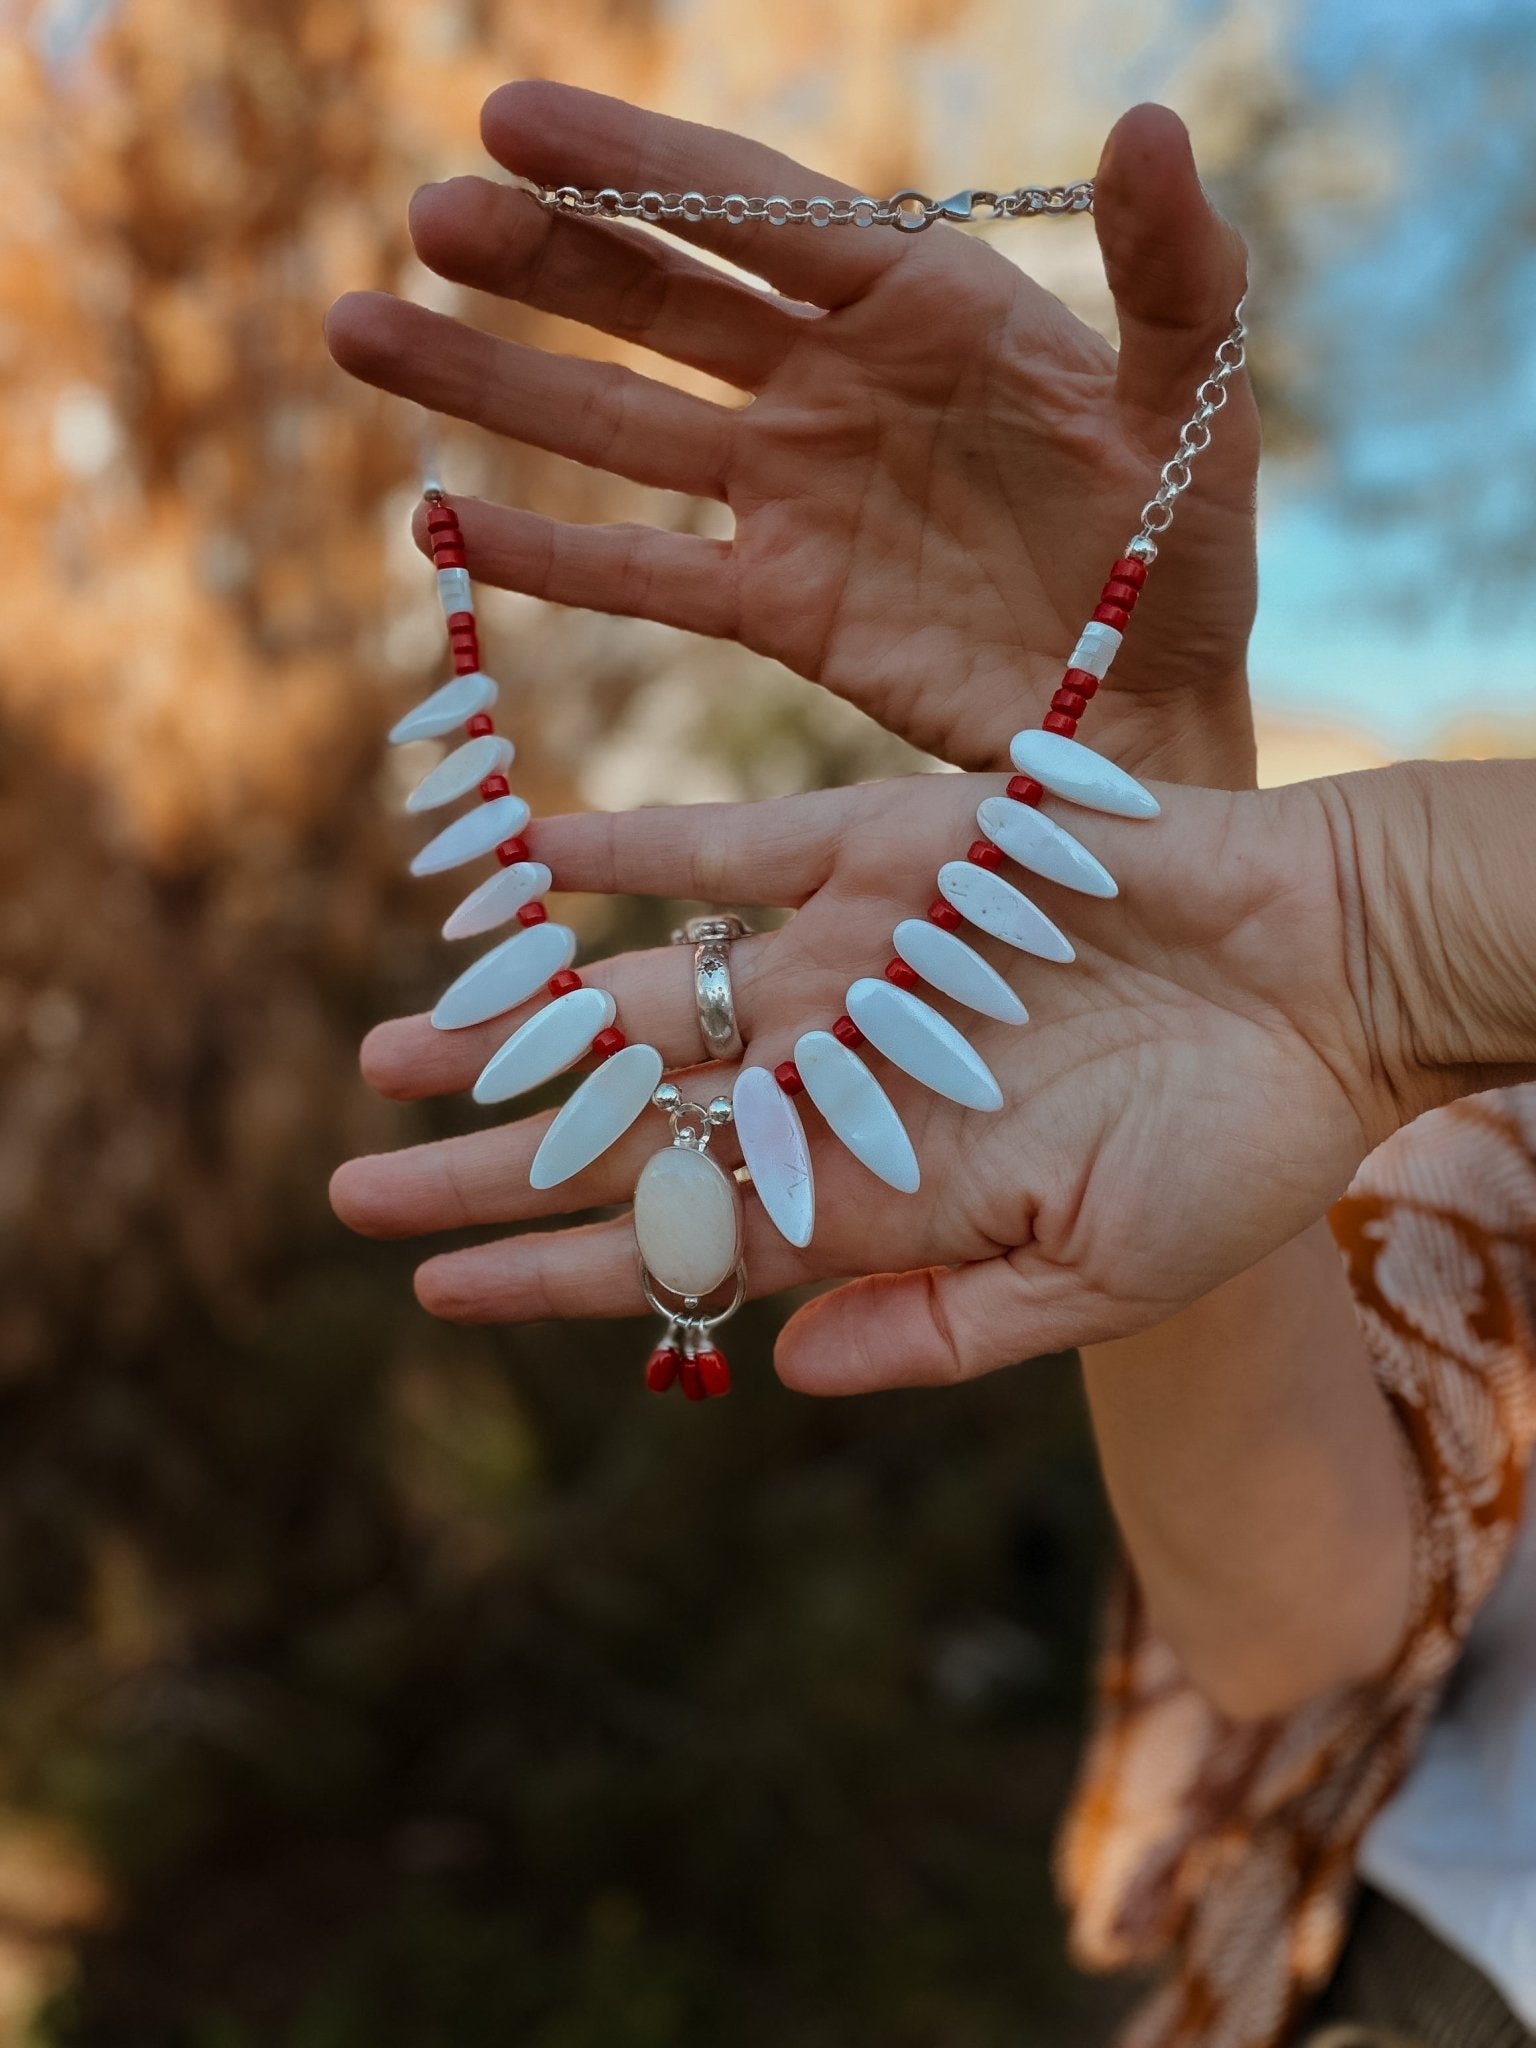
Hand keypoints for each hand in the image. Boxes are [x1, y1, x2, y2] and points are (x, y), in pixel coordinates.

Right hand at [326, 84, 1257, 783]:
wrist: (1147, 710)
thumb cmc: (1184, 548)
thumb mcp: (1196, 402)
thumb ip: (1172, 270)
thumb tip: (1150, 120)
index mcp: (925, 304)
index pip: (757, 212)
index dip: (637, 167)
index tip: (511, 116)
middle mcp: (834, 384)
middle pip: (659, 305)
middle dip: (541, 261)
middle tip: (422, 223)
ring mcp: (792, 496)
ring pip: (617, 427)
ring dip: (495, 386)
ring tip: (362, 334)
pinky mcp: (776, 605)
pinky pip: (642, 574)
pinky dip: (545, 558)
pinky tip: (446, 529)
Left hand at [330, 767, 1428, 1391]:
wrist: (1338, 978)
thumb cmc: (1246, 1147)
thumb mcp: (1104, 1283)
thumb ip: (942, 1331)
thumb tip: (773, 1367)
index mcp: (884, 1191)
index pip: (685, 1238)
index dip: (557, 1271)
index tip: (436, 1293)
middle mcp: (840, 1074)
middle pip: (633, 1128)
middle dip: (496, 1164)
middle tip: (356, 1192)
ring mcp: (851, 961)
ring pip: (646, 995)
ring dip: (523, 1021)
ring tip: (398, 1048)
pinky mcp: (889, 851)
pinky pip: (727, 845)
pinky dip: (627, 851)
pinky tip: (522, 864)